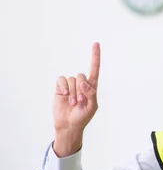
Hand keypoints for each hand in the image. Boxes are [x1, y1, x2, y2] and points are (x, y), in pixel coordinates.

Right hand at [53, 42, 100, 156]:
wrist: (69, 125)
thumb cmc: (83, 117)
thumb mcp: (92, 107)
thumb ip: (91, 94)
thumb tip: (84, 83)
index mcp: (92, 87)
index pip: (95, 69)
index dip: (95, 56)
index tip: (96, 43)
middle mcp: (81, 83)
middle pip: (81, 75)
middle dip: (81, 90)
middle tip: (80, 102)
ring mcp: (70, 85)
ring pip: (72, 80)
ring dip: (73, 92)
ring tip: (73, 103)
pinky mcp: (60, 87)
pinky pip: (62, 80)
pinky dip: (64, 87)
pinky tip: (65, 95)